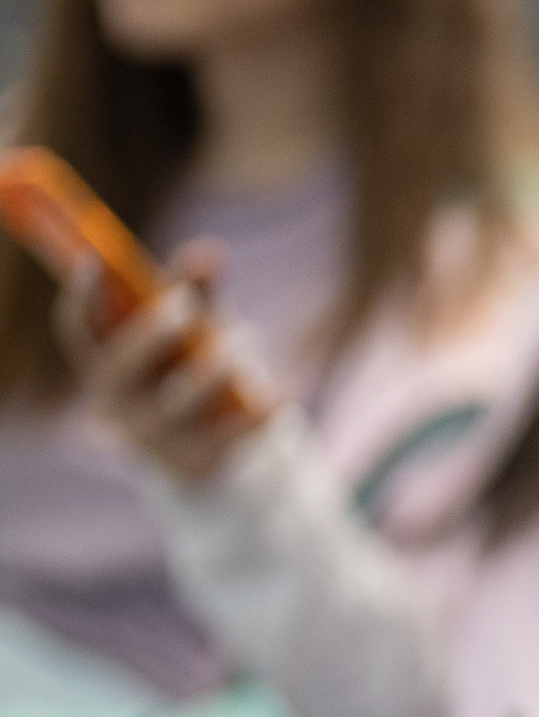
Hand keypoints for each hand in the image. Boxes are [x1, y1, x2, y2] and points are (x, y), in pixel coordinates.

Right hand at [54, 241, 277, 481]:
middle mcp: (116, 404)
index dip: (82, 296)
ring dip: (214, 365)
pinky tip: (282, 396)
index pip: (79, 331)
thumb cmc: (195, 376)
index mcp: (104, 365)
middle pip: (118, 368)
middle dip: (149, 332)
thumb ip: (196, 293)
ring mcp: (153, 439)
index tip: (96, 258)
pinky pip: (227, 435)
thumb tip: (209, 252)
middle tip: (184, 303)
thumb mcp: (193, 333)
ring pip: (177, 400)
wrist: (216, 460)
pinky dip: (258, 412)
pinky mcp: (195, 464)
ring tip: (245, 338)